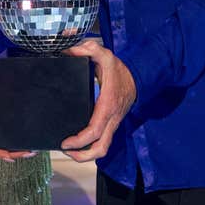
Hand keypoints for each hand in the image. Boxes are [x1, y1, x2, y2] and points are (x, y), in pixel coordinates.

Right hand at [0, 79, 37, 162]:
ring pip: (5, 146)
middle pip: (0, 149)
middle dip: (15, 153)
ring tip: (33, 150)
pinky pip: (8, 140)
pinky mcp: (0, 130)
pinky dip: (17, 143)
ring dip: (18, 150)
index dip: (0, 153)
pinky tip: (28, 144)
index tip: (11, 158)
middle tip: (30, 152)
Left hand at [60, 39, 135, 162]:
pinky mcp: (113, 124)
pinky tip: (80, 144)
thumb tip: (70, 50)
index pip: (94, 131)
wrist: (138, 76)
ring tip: (71, 151)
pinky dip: (92, 147)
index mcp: (107, 105)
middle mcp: (112, 118)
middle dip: (82, 155)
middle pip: (100, 148)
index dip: (79, 141)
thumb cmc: (119, 69)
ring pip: (103, 148)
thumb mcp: (104, 54)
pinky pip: (104, 141)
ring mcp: (114, 123)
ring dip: (86, 154)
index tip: (65, 143)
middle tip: (66, 151)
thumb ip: (88, 49)